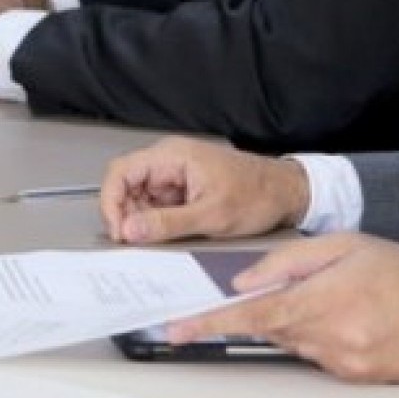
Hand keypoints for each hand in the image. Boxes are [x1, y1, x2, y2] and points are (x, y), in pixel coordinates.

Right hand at [100, 137, 309, 243]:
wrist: (286, 193)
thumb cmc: (258, 195)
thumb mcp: (211, 215)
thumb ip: (167, 223)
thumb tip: (131, 229)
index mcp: (173, 156)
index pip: (122, 171)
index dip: (111, 201)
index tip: (117, 229)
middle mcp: (170, 160)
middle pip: (126, 184)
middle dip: (125, 214)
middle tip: (133, 241)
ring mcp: (175, 174)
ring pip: (139, 196)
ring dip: (140, 219)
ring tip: (155, 239)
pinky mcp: (182, 188)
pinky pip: (156, 203)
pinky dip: (155, 221)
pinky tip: (166, 234)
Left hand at [168, 234, 398, 386]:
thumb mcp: (348, 245)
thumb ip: (290, 261)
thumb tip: (245, 282)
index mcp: (324, 298)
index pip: (251, 316)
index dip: (210, 324)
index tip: (177, 330)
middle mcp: (328, 338)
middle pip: (270, 330)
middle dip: (267, 312)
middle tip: (299, 291)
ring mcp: (341, 363)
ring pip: (293, 344)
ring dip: (298, 323)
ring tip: (340, 300)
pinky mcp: (354, 378)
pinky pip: (317, 357)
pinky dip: (320, 337)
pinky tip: (351, 319)